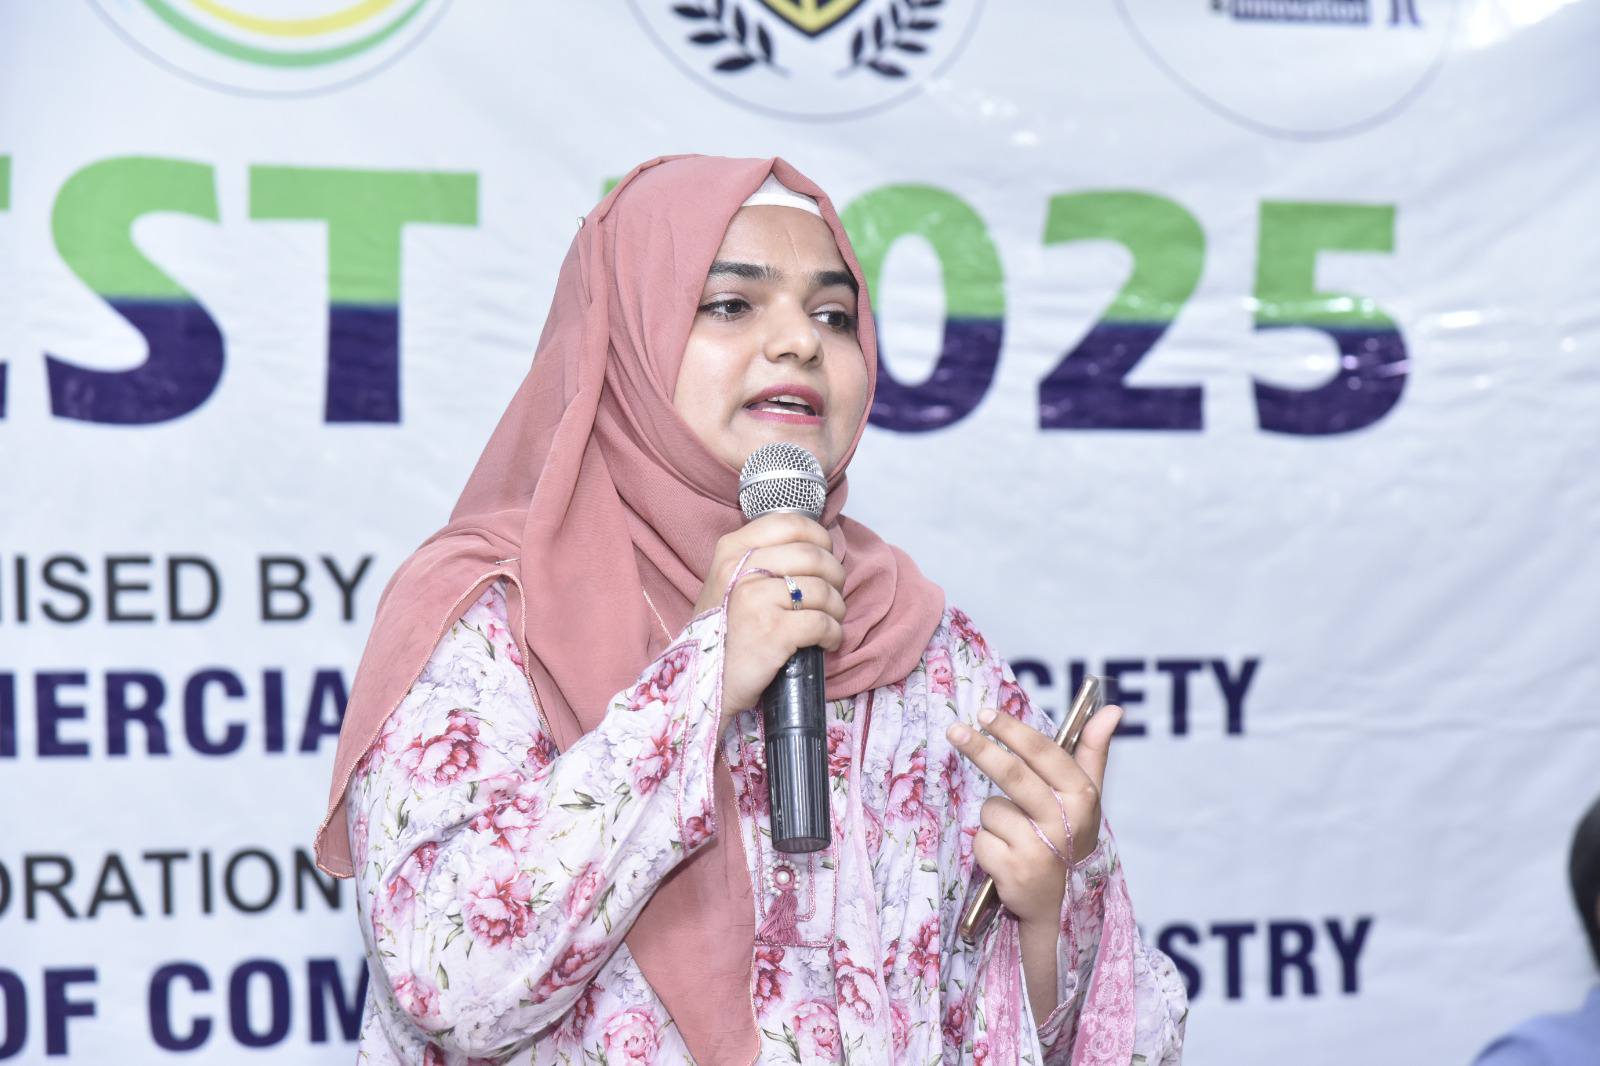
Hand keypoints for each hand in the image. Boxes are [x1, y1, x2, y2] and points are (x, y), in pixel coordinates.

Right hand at [694, 513, 846, 727]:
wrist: (703, 681)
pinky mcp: (773, 632)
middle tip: (832, 595)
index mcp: (731, 550)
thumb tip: (813, 546)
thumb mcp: (728, 582)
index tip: (825, 554)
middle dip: (835, 576)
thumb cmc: (724, 631)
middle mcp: (741, 569)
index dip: (819, 537)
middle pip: (813, 555)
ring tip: (830, 621)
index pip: (789, 523)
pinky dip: (834, 634)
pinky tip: (827, 642)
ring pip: (822, 589)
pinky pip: (822, 623)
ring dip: (837, 608)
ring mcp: (756, 600)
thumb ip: (760, 558)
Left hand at [945, 702, 1122, 929]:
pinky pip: (981, 840)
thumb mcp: (1085, 799)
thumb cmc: (1068, 841)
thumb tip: (1113, 709)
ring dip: (993, 819)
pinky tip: (1006, 859)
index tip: (986, 714)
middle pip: (1013, 774)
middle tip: (955, 730)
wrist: (1060, 907)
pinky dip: (986, 846)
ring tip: (1014, 837)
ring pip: (992, 809)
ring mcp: (1039, 848)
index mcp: (1082, 797)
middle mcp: (1064, 822)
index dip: (1014, 731)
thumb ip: (1093, 752)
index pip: (1045, 753)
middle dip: (980, 748)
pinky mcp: (1014, 870)